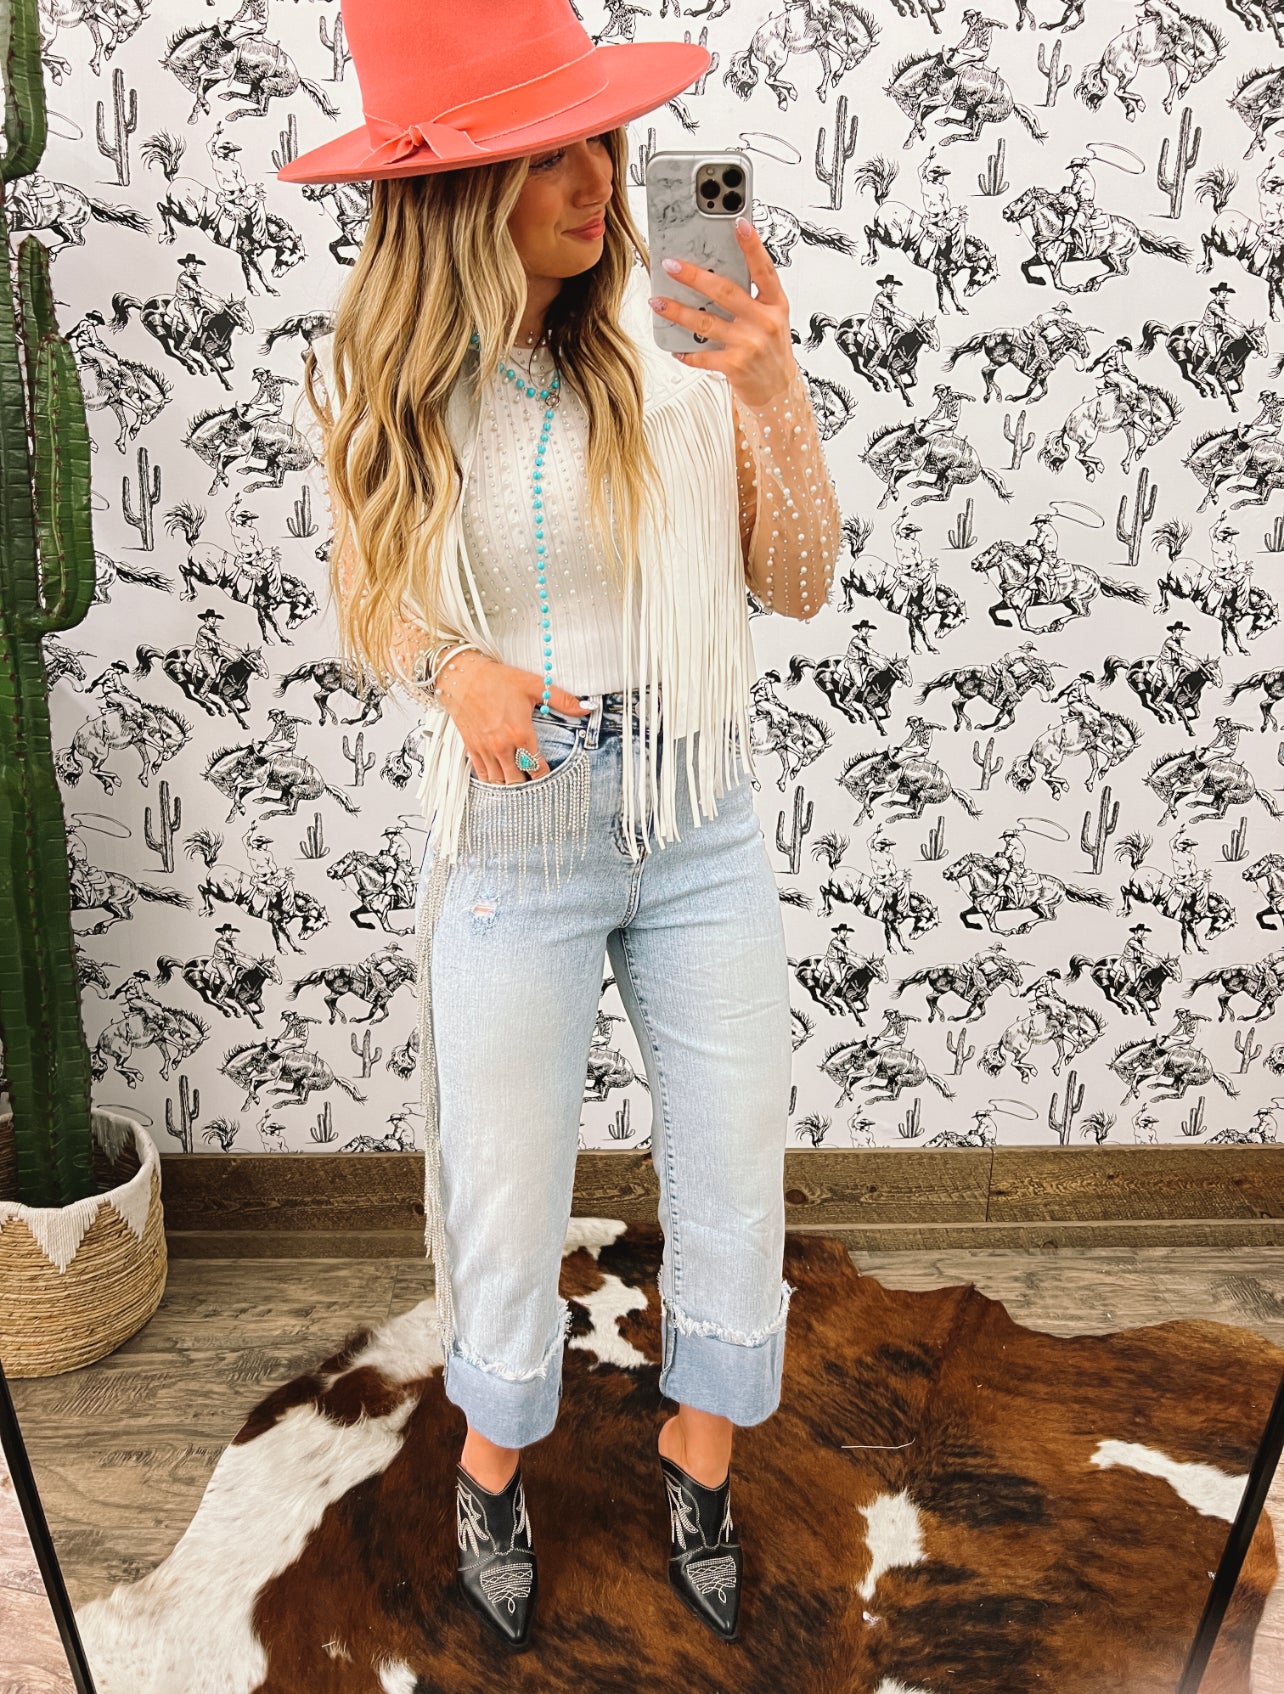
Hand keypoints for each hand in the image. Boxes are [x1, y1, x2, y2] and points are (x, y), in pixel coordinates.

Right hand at [434, 650, 587, 784]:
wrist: (463, 676)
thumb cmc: (498, 680)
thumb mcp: (535, 685)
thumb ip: (563, 700)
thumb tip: (586, 708)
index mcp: (520, 733)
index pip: (537, 768)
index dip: (545, 776)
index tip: (549, 776)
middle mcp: (502, 746)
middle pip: (517, 781)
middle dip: (527, 784)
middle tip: (535, 782)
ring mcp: (485, 749)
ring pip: (499, 782)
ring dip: (510, 784)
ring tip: (519, 781)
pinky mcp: (471, 748)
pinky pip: (482, 776)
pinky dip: (492, 781)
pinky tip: (500, 778)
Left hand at [648, 217, 795, 408]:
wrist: (779, 391)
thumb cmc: (772, 351)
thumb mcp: (773, 319)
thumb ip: (752, 298)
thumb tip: (717, 274)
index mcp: (775, 304)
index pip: (764, 269)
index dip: (752, 246)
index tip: (738, 224)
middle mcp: (764, 322)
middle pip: (725, 291)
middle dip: (694, 276)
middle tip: (672, 266)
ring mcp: (749, 344)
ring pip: (706, 322)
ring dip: (678, 311)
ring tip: (659, 302)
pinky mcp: (735, 365)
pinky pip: (703, 355)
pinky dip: (686, 351)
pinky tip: (675, 346)